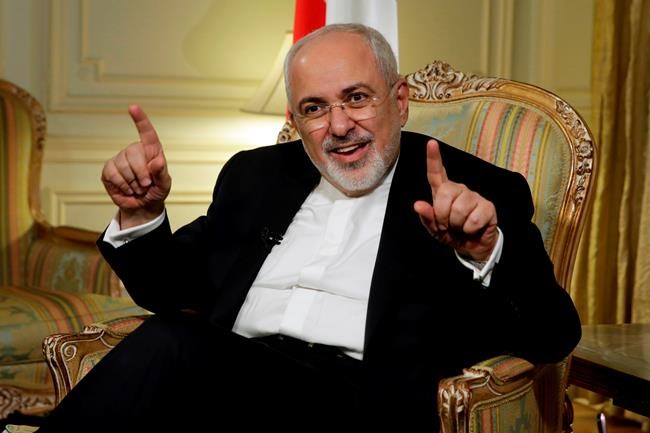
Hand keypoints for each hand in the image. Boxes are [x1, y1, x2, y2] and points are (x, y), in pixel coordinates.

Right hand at [101, 105, 171, 228]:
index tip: (133, 107)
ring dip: (132, 183)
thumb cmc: (156, 191)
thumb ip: (162, 173)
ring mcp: (120, 159)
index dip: (140, 119)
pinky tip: (127, 189)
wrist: (143, 205)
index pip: (147, 132)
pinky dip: (122, 185)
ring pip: (123, 166)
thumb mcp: (164, 185)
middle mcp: (134, 151)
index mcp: (151, 150)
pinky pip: (112, 174)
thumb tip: (157, 161)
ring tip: (137, 188)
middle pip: (133, 154)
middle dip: (141, 174)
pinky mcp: (109, 169)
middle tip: (146, 185)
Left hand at [413, 139, 497, 260]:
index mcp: (443, 192)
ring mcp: (474, 196)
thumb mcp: (434, 229)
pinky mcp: (488, 206)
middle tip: (447, 225)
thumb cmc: (452, 234)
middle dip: (442, 215)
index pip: (436, 173)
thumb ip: (426, 217)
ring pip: (459, 209)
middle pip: (444, 194)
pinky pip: (473, 220)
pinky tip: (473, 228)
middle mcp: (459, 190)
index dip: (433, 158)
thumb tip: (418, 205)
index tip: (431, 143)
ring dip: (457, 224)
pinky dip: (470, 229)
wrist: (472, 247)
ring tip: (461, 226)